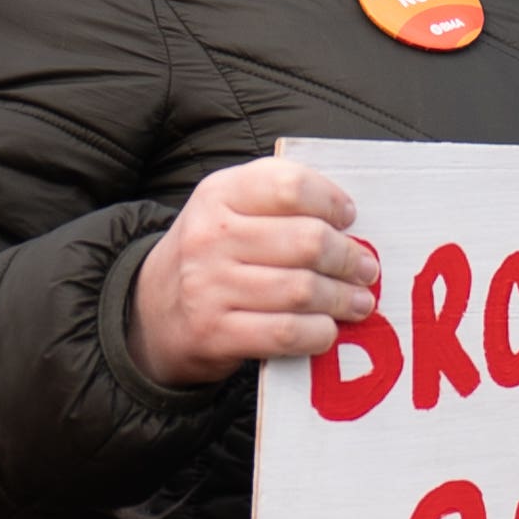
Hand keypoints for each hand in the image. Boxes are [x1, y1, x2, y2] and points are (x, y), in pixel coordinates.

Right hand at [133, 156, 378, 386]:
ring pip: (302, 289)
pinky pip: (285, 333)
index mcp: (218, 194)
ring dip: (342, 298)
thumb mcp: (229, 211)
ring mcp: (209, 286)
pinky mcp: (214, 333)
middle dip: (349, 257)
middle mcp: (210, 236)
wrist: (152, 313)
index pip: (290, 185)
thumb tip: (350, 221)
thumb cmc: (213, 256)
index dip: (330, 201)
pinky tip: (327, 329)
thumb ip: (279, 203)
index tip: (348, 219)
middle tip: (366, 269)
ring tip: (358, 302)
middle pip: (307, 240)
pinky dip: (318, 333)